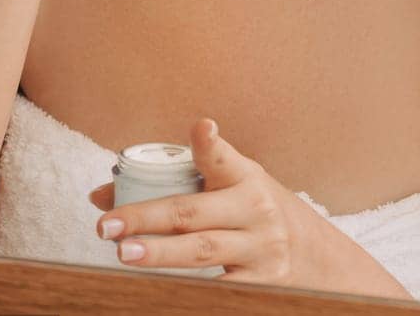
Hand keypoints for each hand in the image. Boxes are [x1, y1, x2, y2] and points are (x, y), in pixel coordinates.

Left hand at [88, 119, 410, 297]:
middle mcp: (254, 209)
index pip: (222, 157)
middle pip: (194, 213)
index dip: (210, 143)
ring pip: (203, 251)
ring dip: (160, 254)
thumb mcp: (227, 188)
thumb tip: (100, 196)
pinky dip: (189, 291)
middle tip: (108, 226)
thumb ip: (174, 185)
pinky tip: (160, 292)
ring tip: (125, 254)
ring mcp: (260, 248)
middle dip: (148, 217)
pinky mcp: (262, 284)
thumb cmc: (253, 212)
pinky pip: (220, 289)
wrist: (319, 258)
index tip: (202, 128)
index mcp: (243, 176)